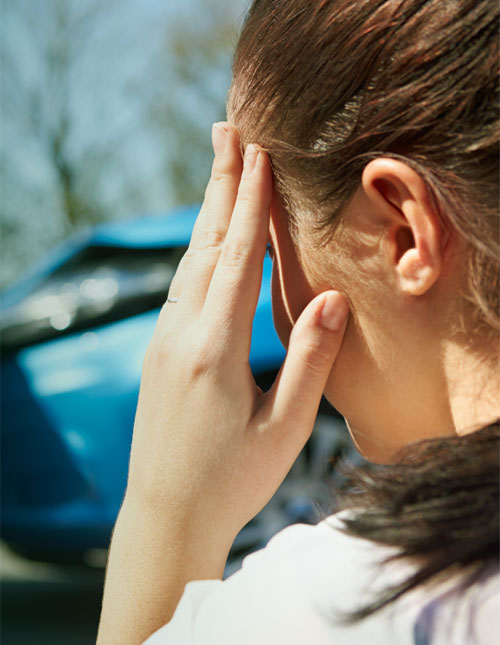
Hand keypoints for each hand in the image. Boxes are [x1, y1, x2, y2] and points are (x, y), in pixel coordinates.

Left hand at [127, 123, 348, 554]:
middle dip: (220, 185)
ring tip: (220, 171)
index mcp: (213, 350)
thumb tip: (335, 296)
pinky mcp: (158, 355)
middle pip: (204, 245)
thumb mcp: (286, 426)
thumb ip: (310, 358)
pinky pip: (180, 288)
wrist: (166, 514)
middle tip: (227, 130)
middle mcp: (179, 336)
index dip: (251, 202)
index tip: (259, 150)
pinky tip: (206, 243)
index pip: (236, 257)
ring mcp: (162, 343)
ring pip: (187, 263)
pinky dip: (198, 252)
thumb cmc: (232, 479)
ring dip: (207, 214)